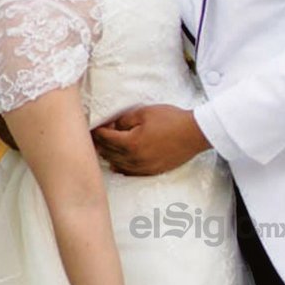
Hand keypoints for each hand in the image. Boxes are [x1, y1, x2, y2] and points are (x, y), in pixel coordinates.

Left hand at [92, 104, 210, 175]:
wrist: (194, 134)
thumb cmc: (171, 120)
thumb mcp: (144, 112)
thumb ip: (124, 120)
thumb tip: (113, 127)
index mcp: (130, 143)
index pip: (105, 139)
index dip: (96, 132)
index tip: (90, 127)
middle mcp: (134, 159)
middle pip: (109, 153)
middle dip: (99, 144)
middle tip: (91, 138)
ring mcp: (143, 167)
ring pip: (117, 164)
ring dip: (108, 156)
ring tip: (101, 149)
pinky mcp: (152, 171)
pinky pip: (130, 172)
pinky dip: (120, 167)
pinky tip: (116, 164)